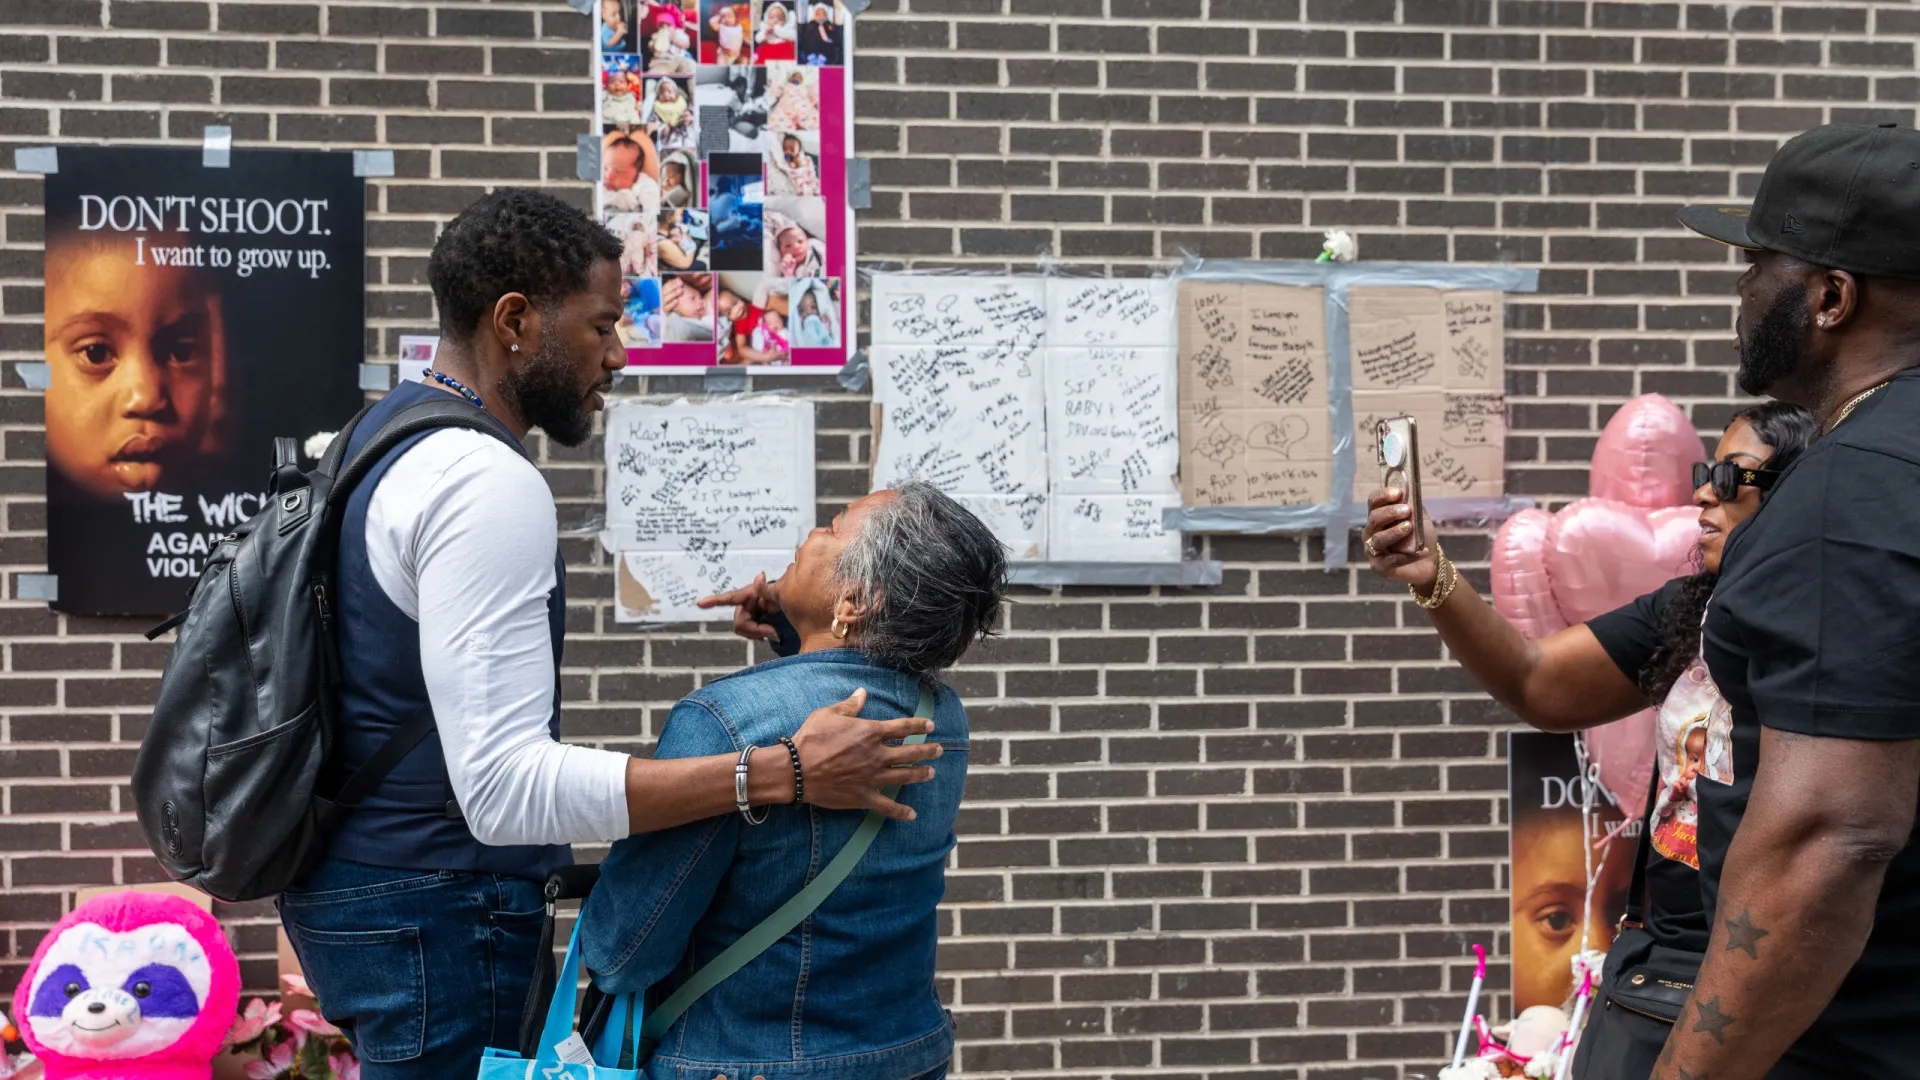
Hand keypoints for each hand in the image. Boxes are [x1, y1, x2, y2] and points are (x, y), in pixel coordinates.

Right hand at [698, 571, 781, 640]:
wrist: (788, 604)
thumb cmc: (782, 596)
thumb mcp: (777, 593)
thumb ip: (766, 588)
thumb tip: (760, 575)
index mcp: (749, 594)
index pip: (730, 598)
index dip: (714, 600)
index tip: (700, 604)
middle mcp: (744, 604)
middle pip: (740, 624)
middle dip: (756, 630)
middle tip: (775, 633)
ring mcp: (746, 614)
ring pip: (743, 630)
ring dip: (758, 633)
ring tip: (774, 632)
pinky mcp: (751, 622)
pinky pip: (749, 633)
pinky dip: (759, 635)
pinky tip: (770, 633)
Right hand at [792, 689, 940, 820]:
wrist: (796, 770)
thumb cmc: (811, 739)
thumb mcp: (829, 714)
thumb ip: (850, 705)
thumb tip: (862, 692)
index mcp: (870, 732)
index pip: (903, 727)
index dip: (919, 725)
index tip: (931, 725)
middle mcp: (877, 755)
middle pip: (911, 752)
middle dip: (928, 750)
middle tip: (939, 750)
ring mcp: (873, 777)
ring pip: (905, 776)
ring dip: (921, 774)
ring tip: (931, 773)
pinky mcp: (864, 797)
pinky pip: (888, 806)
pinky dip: (901, 811)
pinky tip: (912, 814)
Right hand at [1363, 486, 1438, 589]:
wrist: (1429, 562)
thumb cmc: (1420, 538)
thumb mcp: (1420, 519)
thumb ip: (1414, 507)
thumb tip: (1410, 495)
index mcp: (1379, 517)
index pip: (1373, 502)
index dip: (1383, 495)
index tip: (1398, 492)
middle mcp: (1371, 532)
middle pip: (1374, 519)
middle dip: (1389, 513)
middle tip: (1406, 510)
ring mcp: (1373, 549)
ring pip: (1379, 539)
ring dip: (1394, 532)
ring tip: (1409, 527)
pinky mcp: (1379, 566)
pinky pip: (1391, 560)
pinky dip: (1407, 556)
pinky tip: (1420, 551)